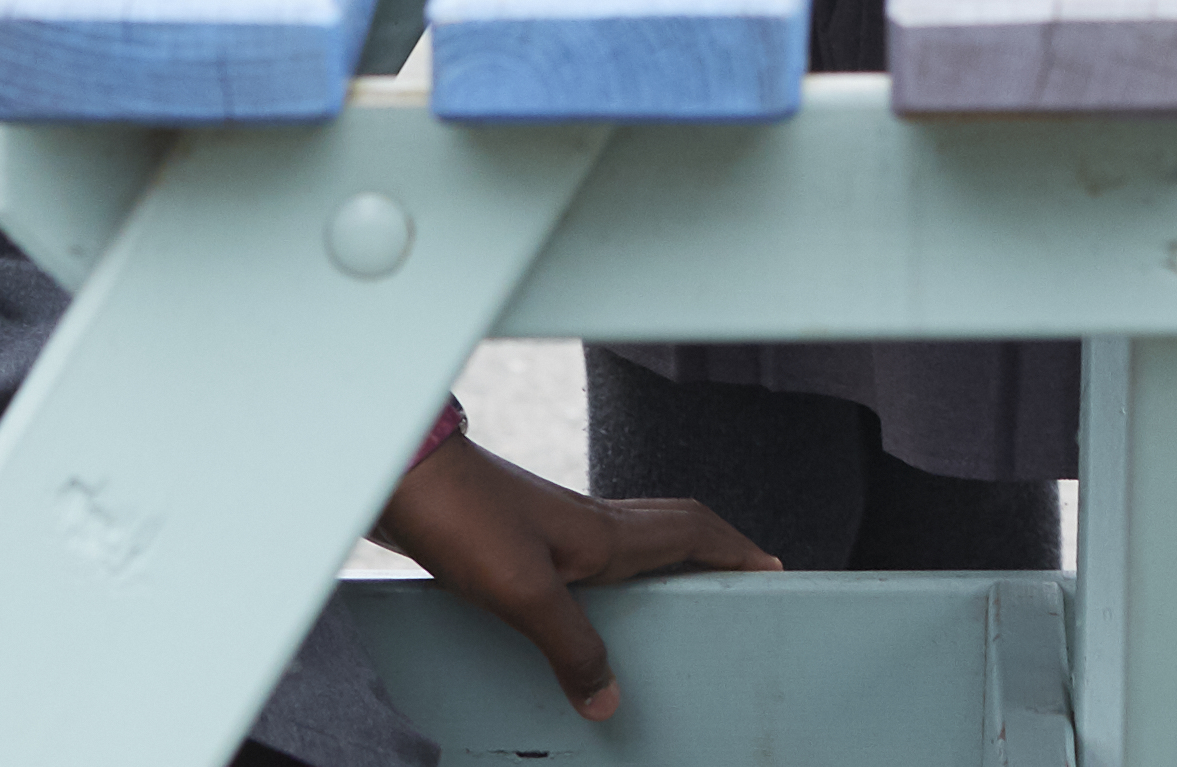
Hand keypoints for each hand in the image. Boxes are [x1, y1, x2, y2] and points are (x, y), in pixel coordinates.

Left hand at [372, 427, 778, 722]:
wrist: (403, 477)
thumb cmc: (463, 519)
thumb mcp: (525, 594)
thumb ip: (573, 647)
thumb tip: (610, 700)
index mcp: (606, 533)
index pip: (694, 533)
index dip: (737, 550)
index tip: (773, 569)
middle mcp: (589, 524)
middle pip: (673, 530)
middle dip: (715, 552)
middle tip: (738, 582)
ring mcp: (554, 528)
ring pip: (631, 542)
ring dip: (664, 564)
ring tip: (673, 604)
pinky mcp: (519, 538)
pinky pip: (586, 560)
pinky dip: (610, 580)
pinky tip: (585, 611)